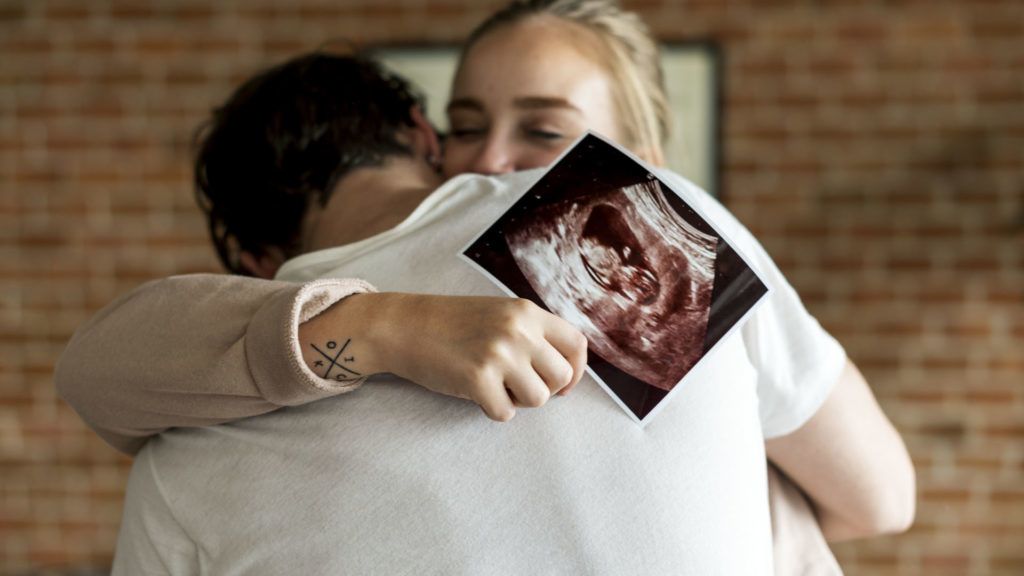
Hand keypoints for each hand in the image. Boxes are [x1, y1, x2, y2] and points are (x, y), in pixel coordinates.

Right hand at [299, 293, 587, 420]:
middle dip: (543, 389)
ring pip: (538, 399)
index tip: (561, 384)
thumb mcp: (499, 314)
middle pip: (560, 377)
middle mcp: (518, 330)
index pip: (577, 345)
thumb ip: (532, 334)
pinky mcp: (478, 379)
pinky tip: (474, 392)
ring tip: (494, 386)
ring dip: (517, 400)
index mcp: (527, 312)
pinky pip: (505, 412)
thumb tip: (565, 372)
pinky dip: (491, 409)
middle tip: (516, 385)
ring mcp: (499, 354)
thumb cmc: (451, 324)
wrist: (404, 326)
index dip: (576, 371)